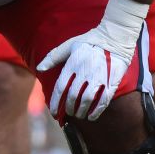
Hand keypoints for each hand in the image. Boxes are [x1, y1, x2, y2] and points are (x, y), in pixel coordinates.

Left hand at [36, 0, 147, 120]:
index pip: (60, 88)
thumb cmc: (90, 41)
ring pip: (87, 100)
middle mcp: (85, 71)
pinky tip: (91, 117)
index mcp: (73, 63)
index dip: (55, 103)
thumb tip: (39, 68)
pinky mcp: (111, 81)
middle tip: (68, 113)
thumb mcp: (69, 45)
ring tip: (78, 115)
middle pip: (73, 96)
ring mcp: (99, 77)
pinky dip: (96, 111)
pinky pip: (103, 100)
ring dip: (81, 111)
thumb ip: (53, 57)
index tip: (53, 112)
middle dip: (69, 108)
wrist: (115, 37)